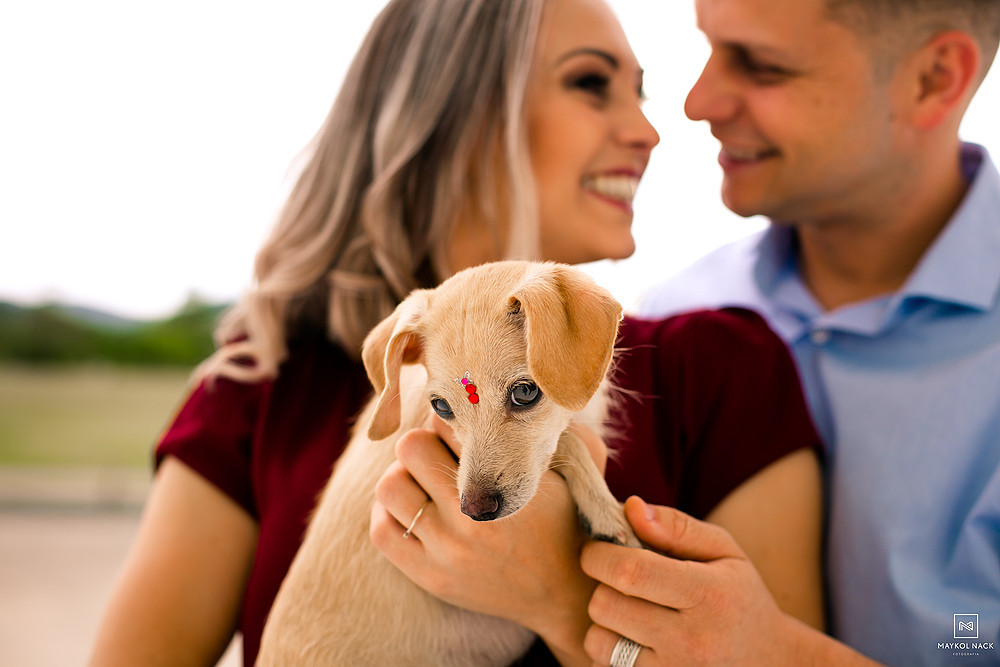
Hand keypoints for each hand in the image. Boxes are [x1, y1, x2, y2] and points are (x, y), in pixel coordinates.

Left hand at [370, 418, 599, 664]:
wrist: (564, 592)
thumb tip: (527, 392)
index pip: (449, 423)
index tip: (464, 428)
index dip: (455, 418)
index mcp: (505, 486)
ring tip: (425, 483)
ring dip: (404, 477)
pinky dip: (389, 513)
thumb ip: (554, 427)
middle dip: (424, 443)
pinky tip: (412, 509)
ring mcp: (447, 552)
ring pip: (390, 487)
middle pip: (411, 447)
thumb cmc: (566, 521)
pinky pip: (382, 531)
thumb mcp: (574, 469)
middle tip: (440, 454)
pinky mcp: (430, 577)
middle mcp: (472, 520)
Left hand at [581, 496, 794, 665]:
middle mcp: (691, 641)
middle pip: (606, 606)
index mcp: (708, 595)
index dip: (600, 555)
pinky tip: (634, 641)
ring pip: (598, 641)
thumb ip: (676, 526)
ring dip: (604, 623)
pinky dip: (609, 652)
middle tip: (620, 580)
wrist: (771, 662)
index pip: (631, 572)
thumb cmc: (740, 598)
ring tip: (630, 613)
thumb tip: (630, 508)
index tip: (597, 549)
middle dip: (601, 586)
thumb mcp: (724, 551)